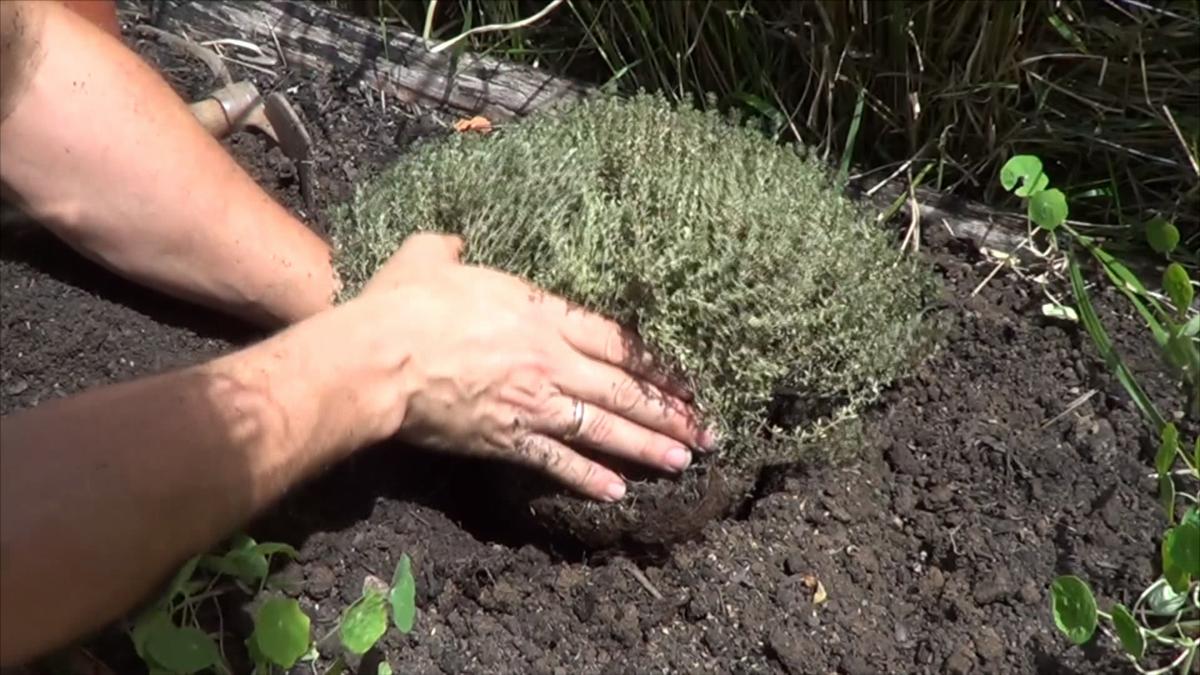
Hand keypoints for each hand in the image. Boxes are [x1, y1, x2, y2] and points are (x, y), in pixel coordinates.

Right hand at [342, 232, 717, 500]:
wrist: (377, 359)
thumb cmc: (404, 303)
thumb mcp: (431, 255)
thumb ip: (455, 247)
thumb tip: (458, 244)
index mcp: (542, 313)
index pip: (618, 340)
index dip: (658, 363)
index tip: (688, 379)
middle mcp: (550, 360)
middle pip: (624, 389)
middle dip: (670, 412)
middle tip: (706, 432)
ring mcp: (532, 403)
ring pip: (604, 428)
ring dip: (646, 447)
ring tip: (682, 462)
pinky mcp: (506, 438)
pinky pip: (557, 462)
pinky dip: (588, 479)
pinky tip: (617, 492)